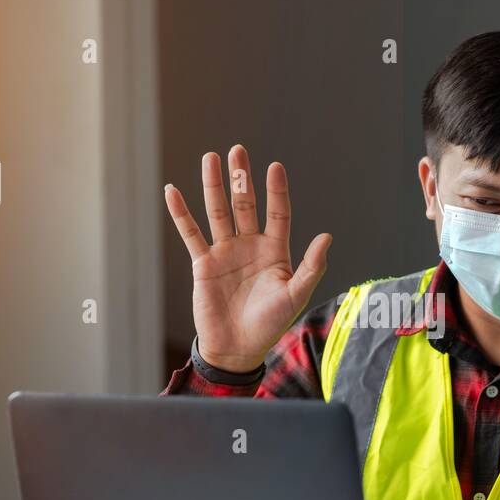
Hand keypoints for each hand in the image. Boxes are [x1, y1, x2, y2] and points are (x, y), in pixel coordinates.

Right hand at [164, 145, 331, 372]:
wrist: (237, 348)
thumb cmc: (270, 325)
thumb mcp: (296, 295)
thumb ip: (312, 267)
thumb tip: (327, 237)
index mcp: (275, 251)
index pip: (277, 213)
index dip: (276, 191)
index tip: (274, 167)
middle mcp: (249, 245)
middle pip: (245, 204)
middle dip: (241, 178)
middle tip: (237, 150)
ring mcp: (225, 252)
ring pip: (218, 212)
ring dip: (213, 186)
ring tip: (210, 158)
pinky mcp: (203, 263)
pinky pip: (191, 234)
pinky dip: (181, 214)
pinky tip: (173, 191)